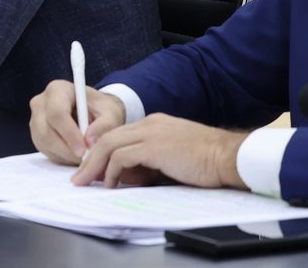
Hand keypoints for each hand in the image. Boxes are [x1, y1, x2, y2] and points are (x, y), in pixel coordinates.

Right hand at [29, 80, 125, 163]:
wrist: (93, 112)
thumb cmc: (101, 109)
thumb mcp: (110, 113)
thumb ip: (105, 125)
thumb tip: (90, 141)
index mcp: (57, 89)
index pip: (57, 113)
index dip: (69, 134)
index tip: (84, 150)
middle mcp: (41, 103)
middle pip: (45, 130)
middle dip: (66, 149)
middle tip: (85, 159)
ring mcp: (35, 119)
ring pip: (44, 143)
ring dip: (64, 154)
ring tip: (83, 156)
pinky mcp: (37, 135)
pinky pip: (45, 150)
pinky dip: (61, 157)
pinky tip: (75, 154)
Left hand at [69, 114, 247, 189]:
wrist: (227, 156)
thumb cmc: (206, 161)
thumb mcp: (172, 158)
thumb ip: (150, 162)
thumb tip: (128, 177)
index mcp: (155, 124)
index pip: (119, 134)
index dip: (102, 152)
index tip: (93, 168)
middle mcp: (150, 123)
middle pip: (108, 137)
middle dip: (90, 158)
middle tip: (80, 177)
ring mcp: (151, 133)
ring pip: (109, 144)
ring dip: (94, 165)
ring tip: (86, 182)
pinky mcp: (154, 146)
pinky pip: (121, 156)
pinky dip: (111, 170)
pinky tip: (110, 184)